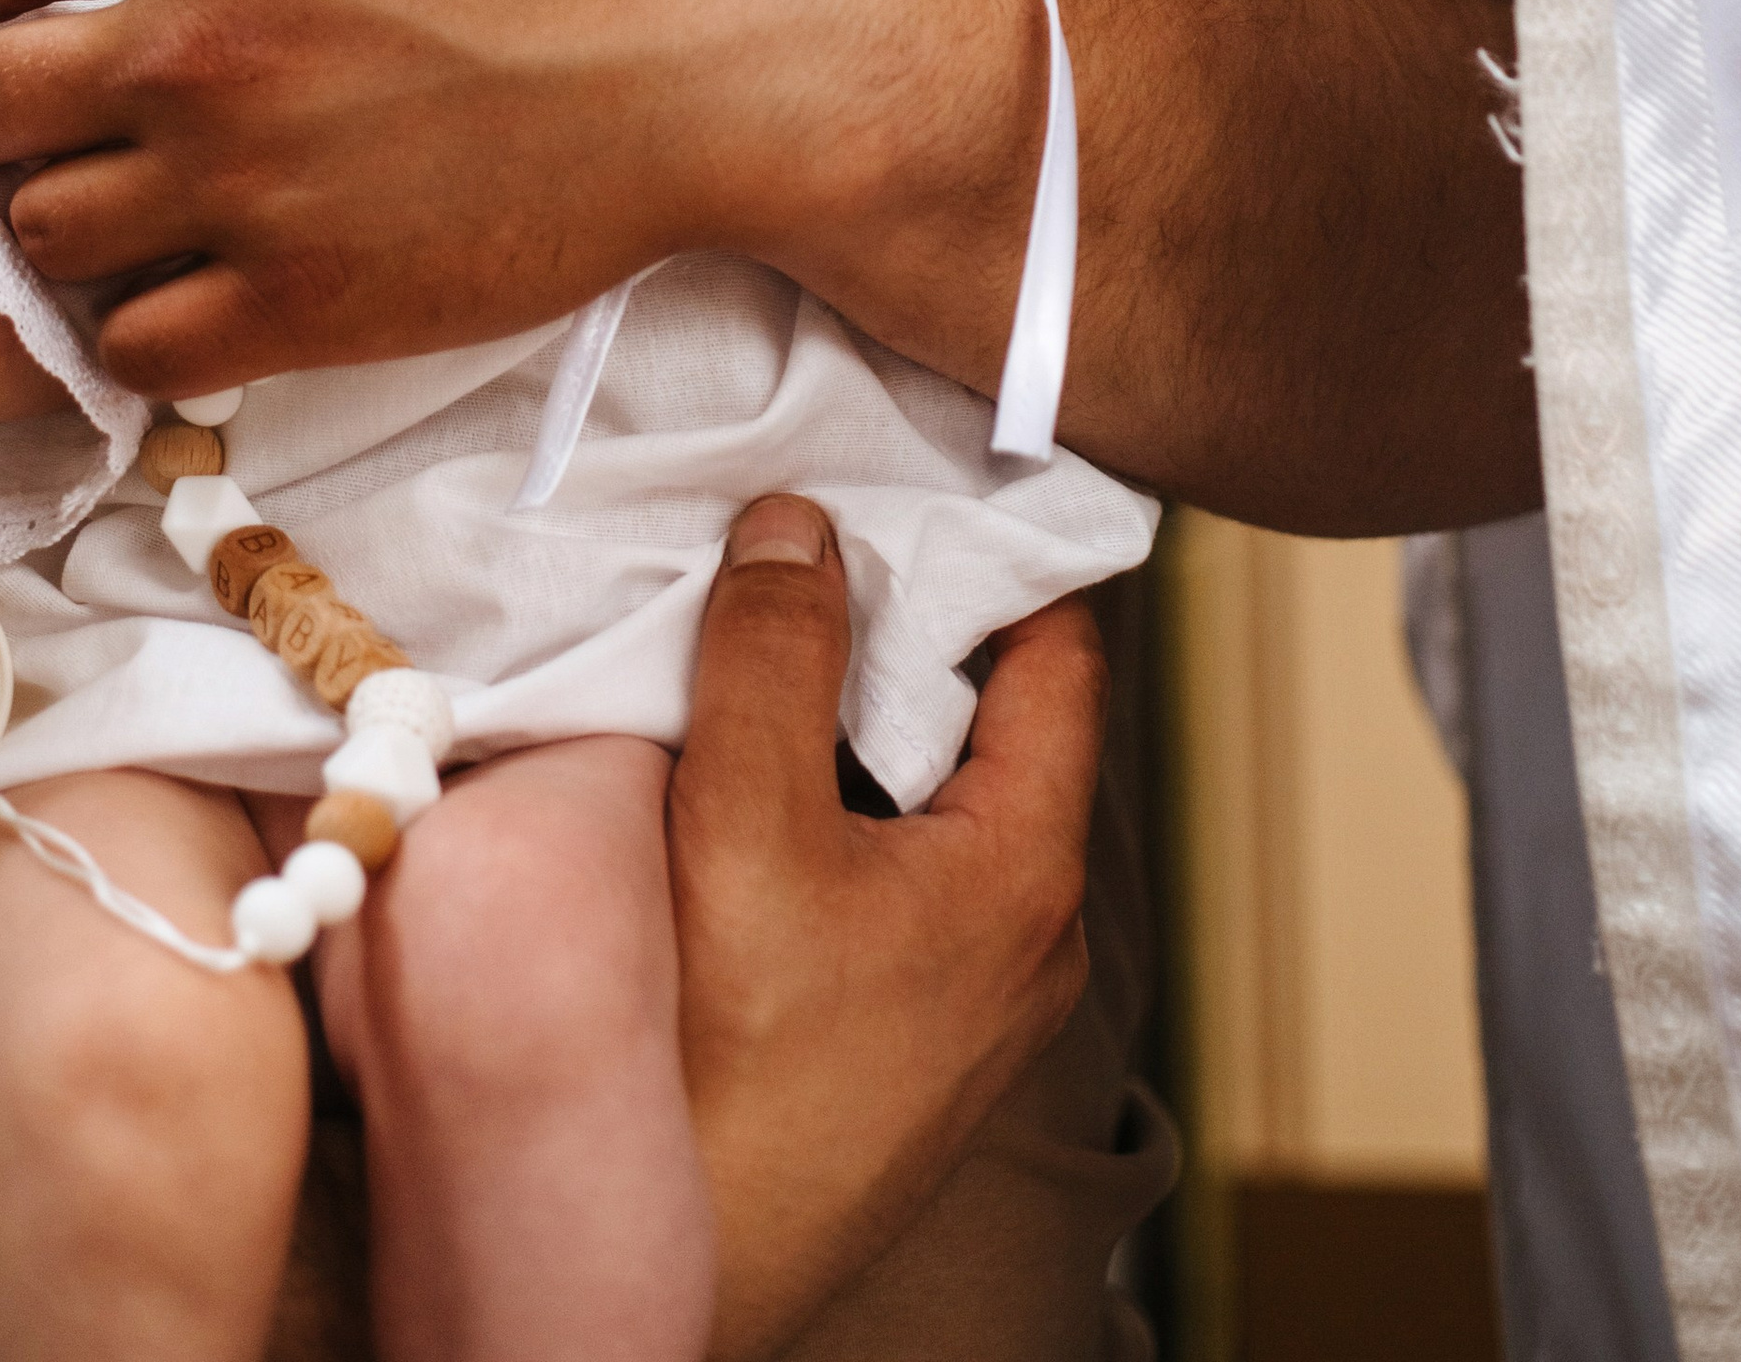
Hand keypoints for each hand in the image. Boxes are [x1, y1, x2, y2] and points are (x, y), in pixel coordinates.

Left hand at [0, 0, 1039, 401]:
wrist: (707, 57)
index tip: (8, 4)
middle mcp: (195, 45)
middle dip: (7, 109)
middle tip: (59, 119)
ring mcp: (238, 182)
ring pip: (43, 233)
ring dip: (74, 223)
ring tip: (135, 213)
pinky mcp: (300, 304)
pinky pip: (134, 348)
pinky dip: (147, 330)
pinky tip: (200, 294)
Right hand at [671, 496, 1105, 1357]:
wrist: (678, 1274)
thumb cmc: (729, 1072)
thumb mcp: (743, 831)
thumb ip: (776, 660)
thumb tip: (799, 523)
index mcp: (1027, 867)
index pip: (1062, 649)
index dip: (1002, 547)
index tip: (931, 465)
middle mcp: (1029, 929)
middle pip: (998, 715)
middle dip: (914, 619)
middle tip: (825, 526)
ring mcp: (972, 992)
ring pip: (943, 792)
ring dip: (867, 712)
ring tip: (777, 631)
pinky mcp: (909, 1032)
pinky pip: (901, 865)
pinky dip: (846, 796)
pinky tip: (757, 771)